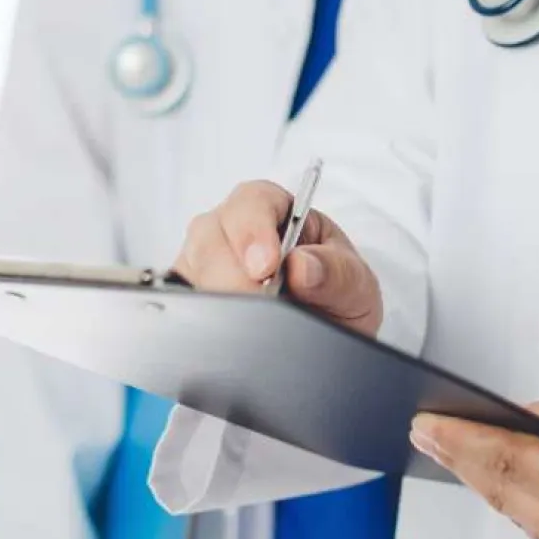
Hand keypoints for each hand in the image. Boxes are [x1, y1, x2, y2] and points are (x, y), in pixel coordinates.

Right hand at [172, 180, 383, 336]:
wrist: (328, 337)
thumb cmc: (338, 295)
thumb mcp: (356, 284)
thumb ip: (336, 272)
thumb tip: (302, 267)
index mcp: (277, 210)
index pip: (253, 201)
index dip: (254, 231)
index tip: (267, 266)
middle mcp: (234, 230)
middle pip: (210, 234)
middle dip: (234, 275)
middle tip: (260, 304)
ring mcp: (207, 263)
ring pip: (192, 268)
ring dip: (220, 297)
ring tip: (250, 324)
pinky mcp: (193, 296)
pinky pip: (182, 301)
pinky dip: (202, 317)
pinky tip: (227, 331)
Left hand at [409, 384, 538, 538]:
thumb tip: (512, 418)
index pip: (508, 464)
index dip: (459, 442)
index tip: (424, 425)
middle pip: (508, 498)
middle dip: (466, 462)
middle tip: (430, 431)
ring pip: (526, 520)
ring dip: (495, 485)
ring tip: (462, 447)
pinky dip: (529, 505)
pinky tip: (514, 479)